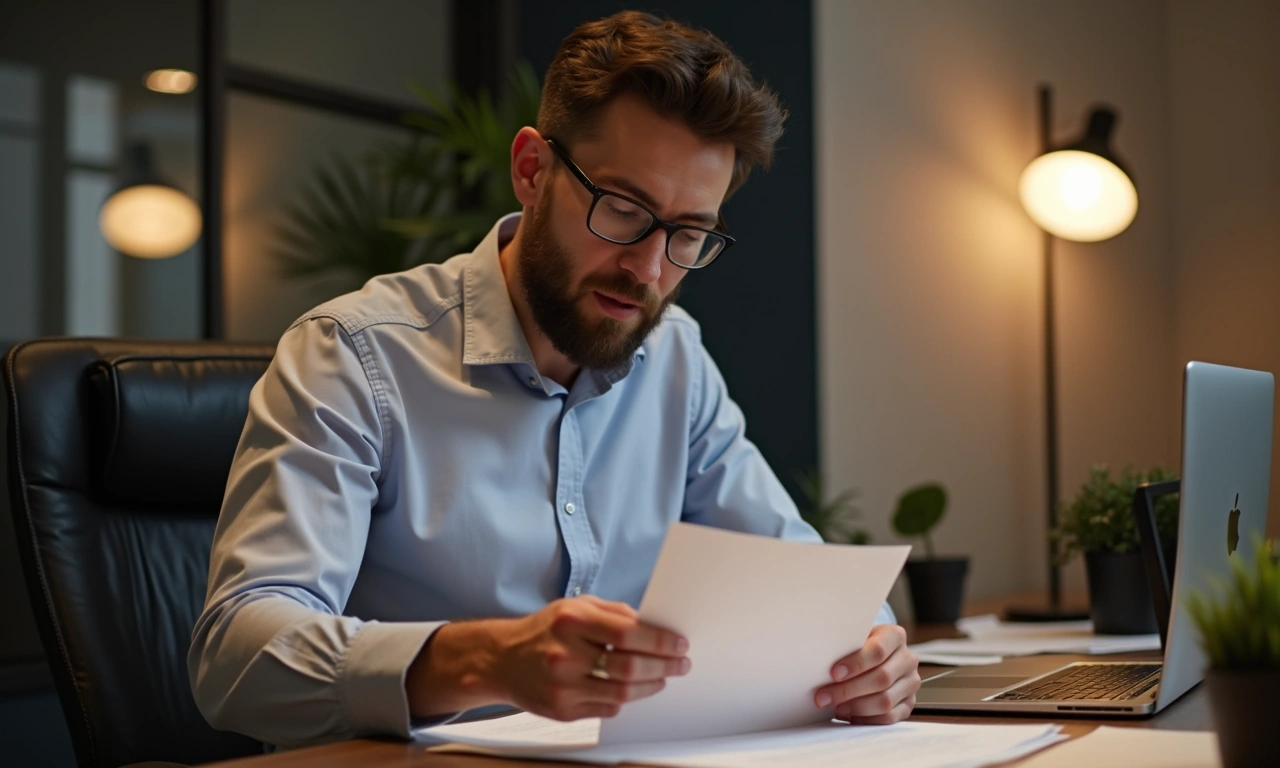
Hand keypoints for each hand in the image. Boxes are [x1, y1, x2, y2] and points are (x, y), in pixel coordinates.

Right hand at [495, 595, 690, 719]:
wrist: (501, 659)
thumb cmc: (543, 630)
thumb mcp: (575, 606)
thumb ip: (614, 613)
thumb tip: (653, 625)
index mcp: (571, 620)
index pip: (628, 632)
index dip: (660, 640)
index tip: (679, 644)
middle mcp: (565, 653)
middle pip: (629, 666)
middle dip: (663, 666)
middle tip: (679, 664)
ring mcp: (563, 685)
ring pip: (622, 692)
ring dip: (650, 686)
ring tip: (662, 678)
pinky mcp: (562, 710)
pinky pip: (607, 708)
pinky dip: (625, 699)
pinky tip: (632, 689)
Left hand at [814, 624, 919, 724]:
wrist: (876, 655)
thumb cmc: (858, 645)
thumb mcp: (854, 637)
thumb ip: (844, 646)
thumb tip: (819, 663)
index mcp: (895, 636)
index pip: (878, 650)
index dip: (855, 663)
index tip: (833, 673)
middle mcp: (908, 659)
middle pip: (881, 678)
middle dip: (848, 690)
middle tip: (823, 697)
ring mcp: (910, 683)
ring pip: (885, 700)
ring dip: (856, 707)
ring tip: (836, 707)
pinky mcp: (908, 704)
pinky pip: (889, 717)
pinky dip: (866, 719)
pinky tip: (849, 715)